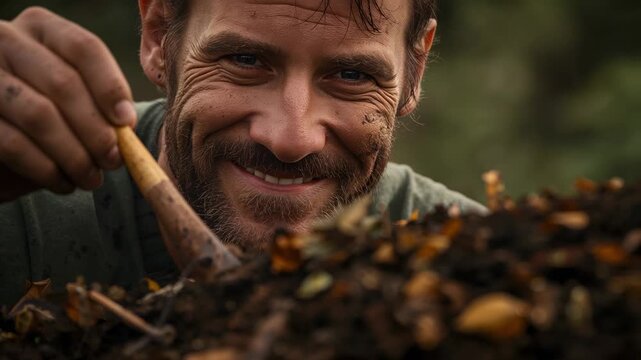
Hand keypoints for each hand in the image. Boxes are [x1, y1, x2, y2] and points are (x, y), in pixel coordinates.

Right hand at [0, 7, 135, 201]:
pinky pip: (14, 144)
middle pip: (64, 83)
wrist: (4, 136)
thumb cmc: (50, 111)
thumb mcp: (74, 94)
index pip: (84, 48)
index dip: (110, 87)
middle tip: (114, 161)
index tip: (127, 123)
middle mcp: (7, 41)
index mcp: (42, 28)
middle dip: (96, 130)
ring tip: (91, 178)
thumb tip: (125, 126)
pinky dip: (45, 169)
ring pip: (40, 116)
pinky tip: (63, 183)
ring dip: (74, 155)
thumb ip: (99, 102)